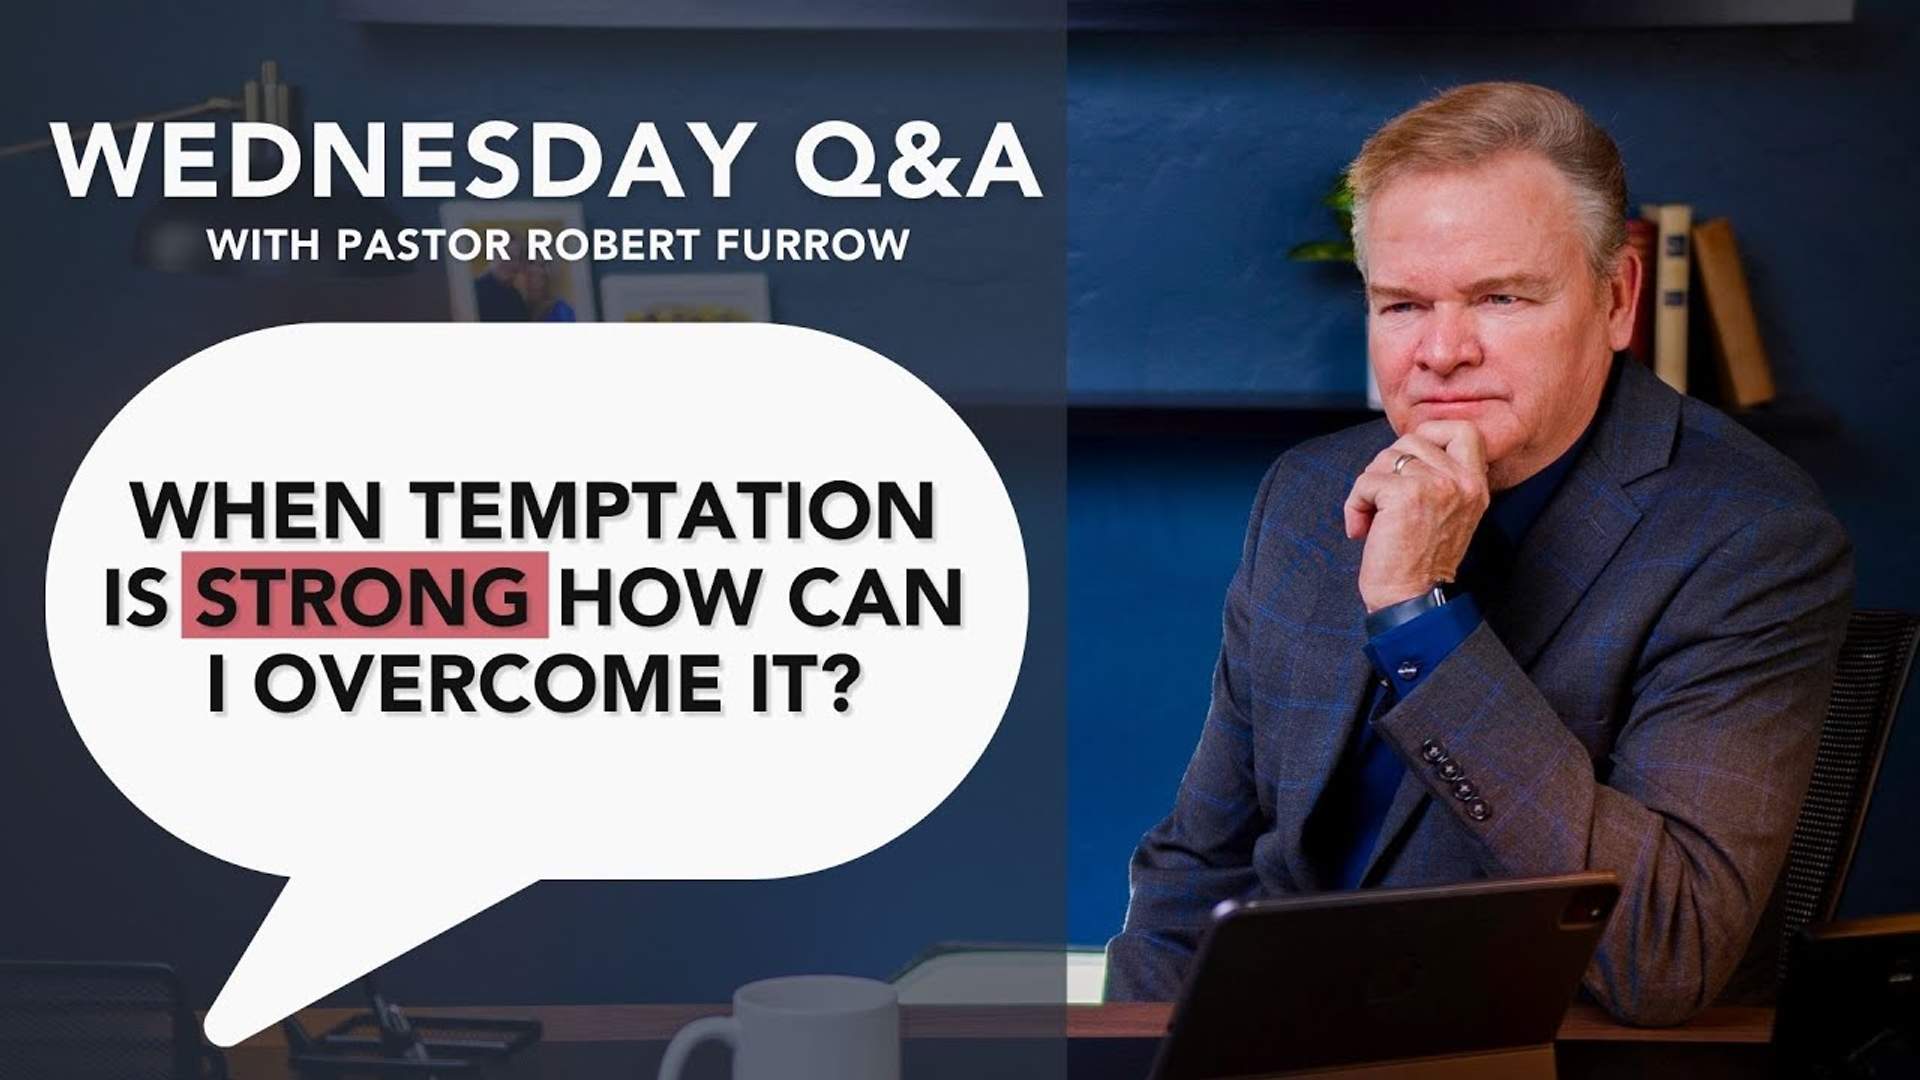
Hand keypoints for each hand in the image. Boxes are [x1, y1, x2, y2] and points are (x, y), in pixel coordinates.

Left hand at [1344, 420, 1490, 611]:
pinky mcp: (1405, 494)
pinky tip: (1362, 530)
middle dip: (1388, 466)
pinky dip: (1355, 505)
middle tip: (1384, 500)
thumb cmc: (1419, 561)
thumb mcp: (1446, 511)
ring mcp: (1436, 485)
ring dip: (1369, 488)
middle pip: (1412, 440)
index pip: (1462, 429)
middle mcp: (1462, 480)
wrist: (1413, 600)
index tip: (1410, 463)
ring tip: (1374, 520)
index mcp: (1475, 484)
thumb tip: (1404, 447)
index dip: (1429, 434)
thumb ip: (1438, 476)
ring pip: (1386, 458)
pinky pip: (1366, 481)